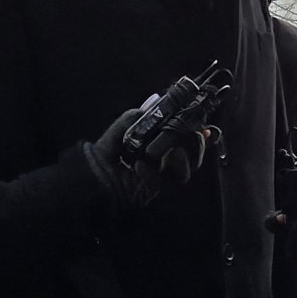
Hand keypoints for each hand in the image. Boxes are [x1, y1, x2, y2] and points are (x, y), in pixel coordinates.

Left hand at [85, 107, 209, 208]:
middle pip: (192, 158)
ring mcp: (158, 178)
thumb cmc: (106, 150)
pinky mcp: (150, 191)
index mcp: (159, 145)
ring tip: (171, 152)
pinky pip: (160, 183)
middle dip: (196, 147)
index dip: (197, 135)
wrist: (91, 173)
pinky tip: (140, 166)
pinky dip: (152, 173)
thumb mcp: (123, 126)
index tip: (205, 129)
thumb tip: (158, 106)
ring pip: (184, 174)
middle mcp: (162, 162)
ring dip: (182, 162)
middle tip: (193, 138)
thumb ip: (139, 116)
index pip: (185, 141)